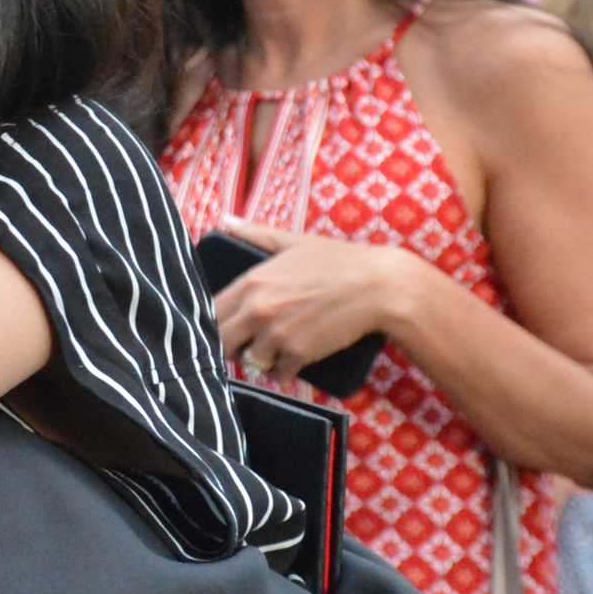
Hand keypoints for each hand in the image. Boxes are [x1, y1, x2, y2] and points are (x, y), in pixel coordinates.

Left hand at [212, 216, 406, 382]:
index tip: (225, 325)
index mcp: (251, 282)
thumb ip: (255, 233)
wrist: (381, 287)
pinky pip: (278, 374)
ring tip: (272, 351)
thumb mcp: (293, 241)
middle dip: (230, 345)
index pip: (211, 312)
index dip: (214, 321)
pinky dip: (283, 372)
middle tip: (245, 343)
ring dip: (259, 360)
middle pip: (221, 342)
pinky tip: (291, 363)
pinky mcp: (299, 355)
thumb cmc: (339, 261)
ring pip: (249, 361)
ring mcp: (277, 335)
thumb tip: (224, 219)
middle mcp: (258, 310)